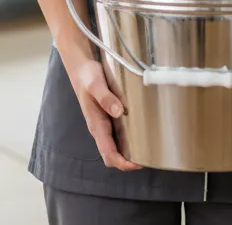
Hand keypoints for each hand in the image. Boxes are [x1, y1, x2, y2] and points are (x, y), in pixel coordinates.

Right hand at [63, 55, 140, 170]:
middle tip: (150, 158)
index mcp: (96, 125)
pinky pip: (120, 134)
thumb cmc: (86, 76)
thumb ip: (105, 97)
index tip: (138, 163)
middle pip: (114, 155)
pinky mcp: (110, 117)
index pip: (108, 154)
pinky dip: (130, 139)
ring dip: (131, 152)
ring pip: (118, 146)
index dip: (123, 163)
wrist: (81, 67)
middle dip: (129, 162)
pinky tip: (142, 133)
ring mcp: (105, 124)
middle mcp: (101, 128)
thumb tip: (118, 112)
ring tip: (150, 149)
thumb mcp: (94, 84)